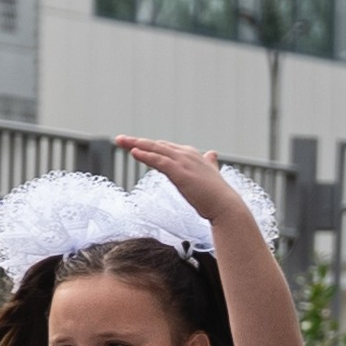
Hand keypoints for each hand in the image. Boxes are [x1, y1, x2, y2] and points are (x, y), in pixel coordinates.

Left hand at [117, 136, 248, 228]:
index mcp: (191, 155)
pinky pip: (159, 161)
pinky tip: (133, 152)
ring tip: (120, 141)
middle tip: (119, 139)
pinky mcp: (180, 172)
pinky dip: (146, 155)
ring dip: (136, 144)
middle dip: (136, 142)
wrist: (225, 207)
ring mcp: (184, 162)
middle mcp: (186, 154)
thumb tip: (211, 153)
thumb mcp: (210, 175)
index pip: (164, 147)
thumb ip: (209, 163)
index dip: (148, 146)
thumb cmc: (216, 195)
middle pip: (156, 145)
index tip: (133, 144)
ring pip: (155, 149)